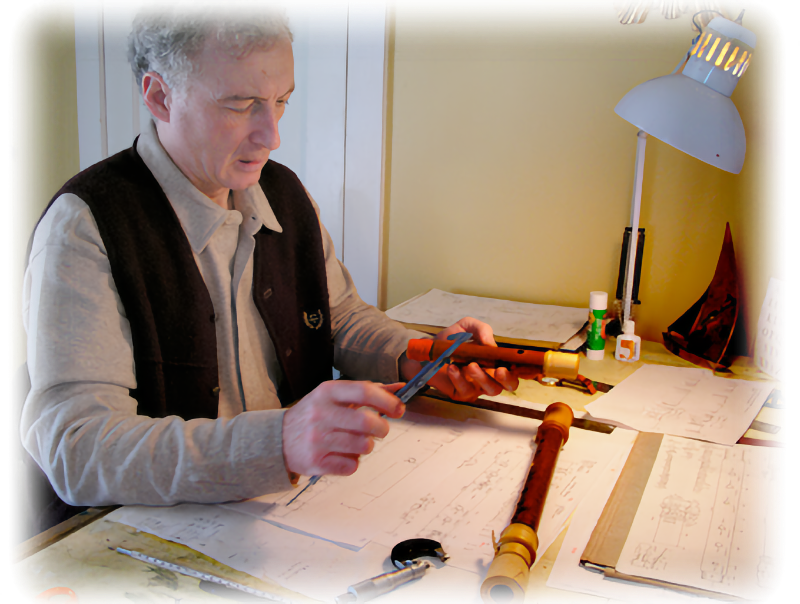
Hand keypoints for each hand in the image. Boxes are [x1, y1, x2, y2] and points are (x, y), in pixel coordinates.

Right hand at [282, 381, 404, 476]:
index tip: (399, 408)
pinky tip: (341, 454)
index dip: (387, 400)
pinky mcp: (316, 462)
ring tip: (356, 442)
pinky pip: (352, 465)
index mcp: (326, 392)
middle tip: (381, 429)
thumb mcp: (334, 396)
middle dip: (382, 428)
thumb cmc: (313, 415)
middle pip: (367, 421)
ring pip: (363, 445)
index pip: (364, 391)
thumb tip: (399, 389)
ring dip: (367, 445)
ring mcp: (317, 439)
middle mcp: (320, 413)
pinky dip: (352, 462)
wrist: (278, 439)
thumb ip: (367, 392)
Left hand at [400, 317, 519, 402]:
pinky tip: (453, 368)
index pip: (515, 371)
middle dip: (507, 379)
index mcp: (495, 362)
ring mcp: (476, 387)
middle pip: (508, 386)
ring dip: (482, 378)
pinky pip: (466, 390)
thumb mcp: (467, 327)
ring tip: (470, 365)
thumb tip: (491, 344)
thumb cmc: (451, 339)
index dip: (521, 371)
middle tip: (498, 370)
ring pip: (490, 390)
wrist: (427, 349)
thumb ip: (482, 330)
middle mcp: (490, 376)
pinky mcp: (461, 393)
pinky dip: (460, 379)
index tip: (516, 365)